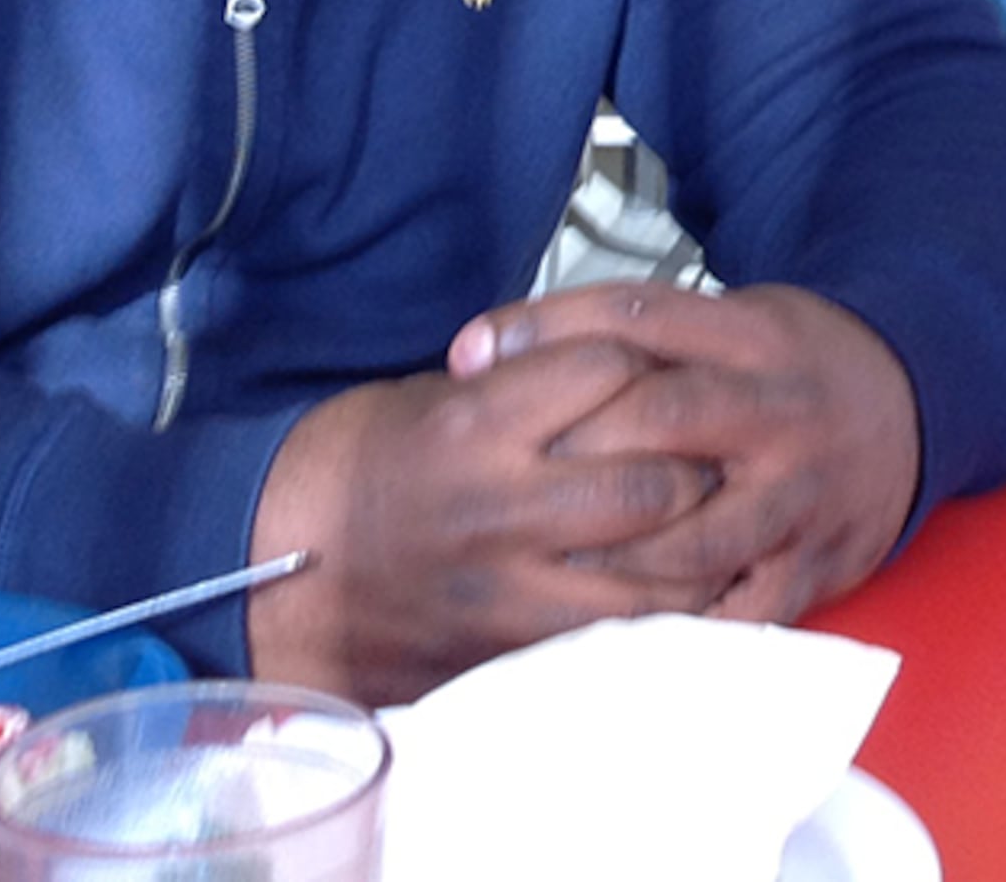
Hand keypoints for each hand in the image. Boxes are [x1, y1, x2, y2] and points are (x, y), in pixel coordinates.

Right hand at [244, 331, 719, 704]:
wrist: (284, 565)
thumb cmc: (367, 461)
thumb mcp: (437, 395)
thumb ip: (527, 380)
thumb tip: (632, 357)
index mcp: (475, 426)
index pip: (607, 370)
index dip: (648, 359)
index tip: (666, 364)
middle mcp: (499, 508)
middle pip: (651, 479)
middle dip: (697, 461)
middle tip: (717, 448)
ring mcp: (509, 587)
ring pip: (653, 572)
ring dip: (701, 545)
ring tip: (721, 517)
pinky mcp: (512, 647)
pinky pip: (622, 633)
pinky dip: (671, 609)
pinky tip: (694, 582)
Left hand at [452, 279, 922, 624]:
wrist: (912, 402)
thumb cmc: (784, 363)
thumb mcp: (722, 319)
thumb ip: (615, 332)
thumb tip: (471, 352)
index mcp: (751, 336)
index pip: (639, 318)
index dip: (548, 333)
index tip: (471, 359)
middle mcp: (778, 410)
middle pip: (663, 419)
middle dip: (575, 449)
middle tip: (503, 477)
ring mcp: (800, 493)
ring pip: (698, 536)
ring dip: (616, 557)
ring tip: (546, 565)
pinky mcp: (816, 563)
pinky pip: (743, 613)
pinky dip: (682, 629)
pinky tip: (621, 632)